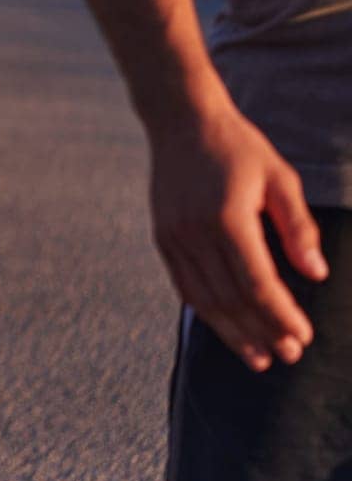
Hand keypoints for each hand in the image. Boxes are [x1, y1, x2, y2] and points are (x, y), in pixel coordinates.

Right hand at [149, 103, 328, 371]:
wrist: (181, 122)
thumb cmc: (239, 148)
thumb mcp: (280, 179)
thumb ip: (298, 228)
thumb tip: (317, 274)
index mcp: (227, 219)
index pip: (258, 284)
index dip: (282, 316)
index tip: (304, 337)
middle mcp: (195, 233)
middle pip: (231, 299)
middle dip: (262, 332)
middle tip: (288, 356)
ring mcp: (174, 237)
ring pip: (205, 299)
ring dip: (233, 332)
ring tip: (257, 357)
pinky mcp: (163, 237)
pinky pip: (184, 285)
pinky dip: (206, 311)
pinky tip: (225, 327)